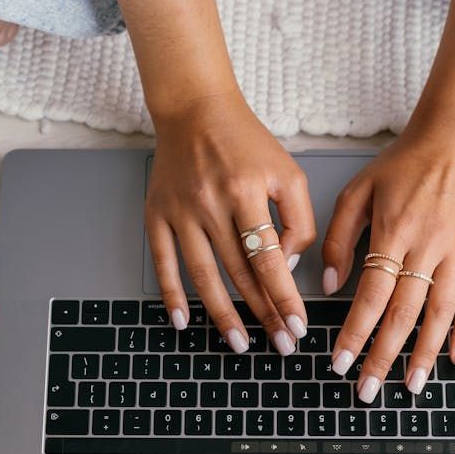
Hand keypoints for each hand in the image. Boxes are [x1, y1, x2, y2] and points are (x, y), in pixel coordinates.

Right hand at [145, 92, 315, 354]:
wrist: (195, 110)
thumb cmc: (245, 142)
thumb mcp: (287, 171)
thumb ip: (299, 218)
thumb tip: (287, 264)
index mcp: (246, 191)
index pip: (268, 259)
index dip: (283, 297)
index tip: (296, 326)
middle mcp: (210, 203)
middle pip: (239, 273)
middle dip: (262, 313)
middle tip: (279, 344)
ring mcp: (180, 211)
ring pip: (203, 275)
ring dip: (221, 314)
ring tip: (238, 343)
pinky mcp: (156, 214)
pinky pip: (163, 262)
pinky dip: (171, 294)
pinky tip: (183, 321)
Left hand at [322, 137, 454, 401]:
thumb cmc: (401, 164)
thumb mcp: (356, 191)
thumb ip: (338, 237)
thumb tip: (327, 284)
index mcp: (392, 231)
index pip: (370, 295)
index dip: (355, 333)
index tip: (340, 362)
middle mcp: (427, 245)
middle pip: (403, 313)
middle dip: (383, 356)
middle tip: (367, 390)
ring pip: (440, 312)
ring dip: (424, 353)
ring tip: (410, 386)